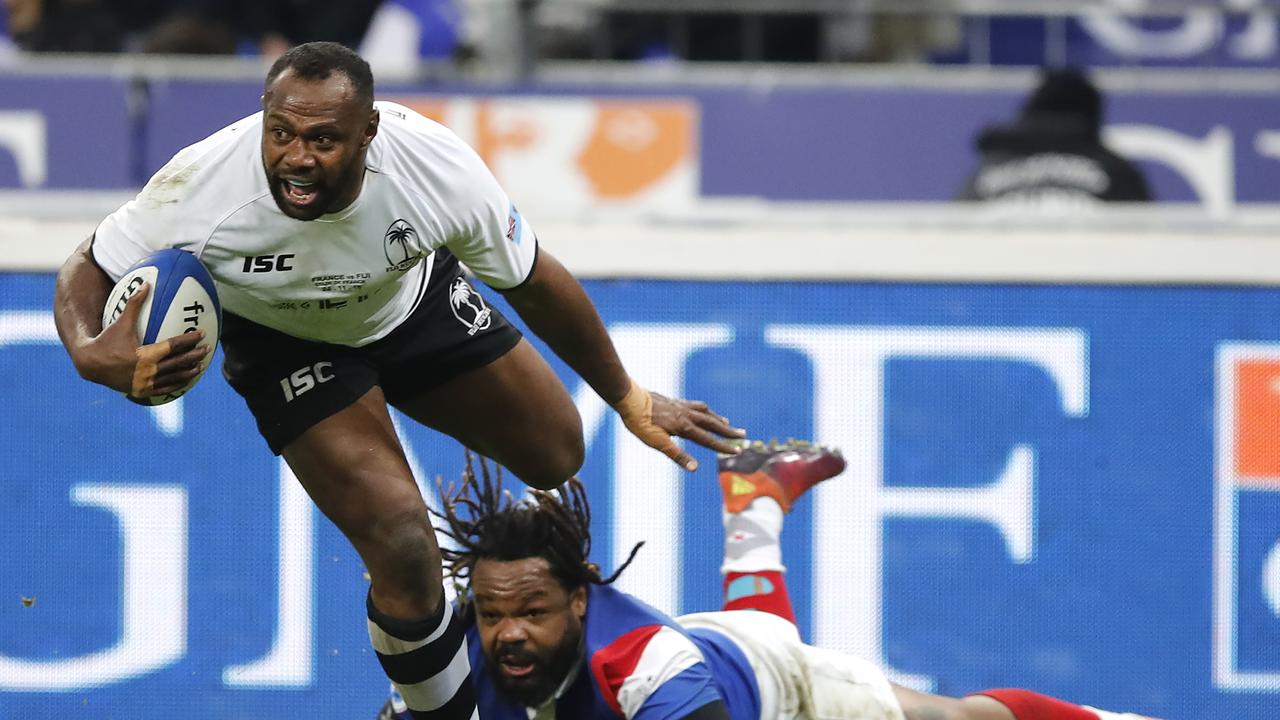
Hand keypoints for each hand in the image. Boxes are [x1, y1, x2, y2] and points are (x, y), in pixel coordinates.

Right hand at [75, 283, 209, 397]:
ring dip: (188, 372)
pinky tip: (185, 380)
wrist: (90, 364)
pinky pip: (163, 389)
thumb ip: (134, 304)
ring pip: (173, 378)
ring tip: (200, 366)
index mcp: (144, 355)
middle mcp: (147, 371)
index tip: (201, 334)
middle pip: (177, 363)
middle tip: (207, 349)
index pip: (173, 346)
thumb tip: (146, 284)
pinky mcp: (141, 391)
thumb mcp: (120, 323)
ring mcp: (145, 383)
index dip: (189, 340)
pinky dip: (176, 385)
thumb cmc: (107, 340)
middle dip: (194, 356)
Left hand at [612, 380, 745, 471]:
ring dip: (717, 419)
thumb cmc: (641, 423)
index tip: (737, 450)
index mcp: (684, 427)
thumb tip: (695, 468)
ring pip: (705, 412)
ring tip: (727, 422)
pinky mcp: (675, 401)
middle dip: (728, 431)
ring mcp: (681, 406)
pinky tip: (703, 411)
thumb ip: (677, 455)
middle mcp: (686, 415)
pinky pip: (695, 405)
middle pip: (712, 424)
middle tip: (743, 434)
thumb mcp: (657, 443)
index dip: (723, 446)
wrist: (630, 399)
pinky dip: (704, 409)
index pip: (708, 439)